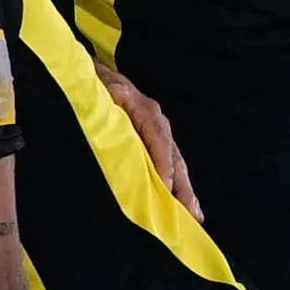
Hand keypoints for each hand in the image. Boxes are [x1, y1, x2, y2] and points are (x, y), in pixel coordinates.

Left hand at [91, 58, 200, 219]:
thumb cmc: (95, 83)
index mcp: (145, 111)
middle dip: (183, 186)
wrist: (95, 72)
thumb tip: (119, 103)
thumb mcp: (100, 87)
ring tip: (194, 216)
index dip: (162, 164)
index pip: (159, 141)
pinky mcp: (151, 139)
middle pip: (174, 156)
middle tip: (192, 215)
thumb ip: (108, 97)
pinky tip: (181, 204)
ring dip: (184, 189)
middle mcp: (157, 122)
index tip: (164, 187)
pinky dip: (175, 183)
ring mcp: (157, 131)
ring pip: (174, 162)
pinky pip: (167, 162)